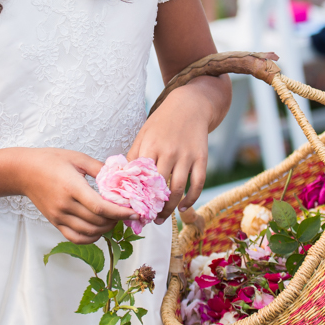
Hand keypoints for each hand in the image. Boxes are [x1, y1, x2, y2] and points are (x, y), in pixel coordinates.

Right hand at [19, 148, 134, 243]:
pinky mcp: (55, 223)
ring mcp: (59, 216)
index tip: (134, 211)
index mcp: (72, 187)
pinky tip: (99, 228)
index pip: (99, 207)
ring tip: (115, 219)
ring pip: (89, 232)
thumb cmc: (51, 160)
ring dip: (106, 228)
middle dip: (117, 219)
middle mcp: (65, 205)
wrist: (24, 171)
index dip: (120, 212)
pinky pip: (76, 238)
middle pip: (97, 221)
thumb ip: (99, 168)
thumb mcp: (77, 158)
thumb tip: (120, 175)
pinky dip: (91, 237)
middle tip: (128, 212)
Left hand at [127, 82, 212, 223]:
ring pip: (178, 190)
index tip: (131, 209)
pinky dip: (191, 199)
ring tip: (162, 218)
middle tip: (146, 219)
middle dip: (152, 207)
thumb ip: (135, 155)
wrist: (189, 105)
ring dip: (170, 208)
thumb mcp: (144, 133)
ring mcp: (187, 156)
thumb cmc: (162, 122)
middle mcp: (169, 152)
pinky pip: (198, 184)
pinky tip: (183, 208)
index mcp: (151, 146)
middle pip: (159, 188)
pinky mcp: (202, 158)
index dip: (136, 196)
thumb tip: (122, 178)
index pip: (141, 178)